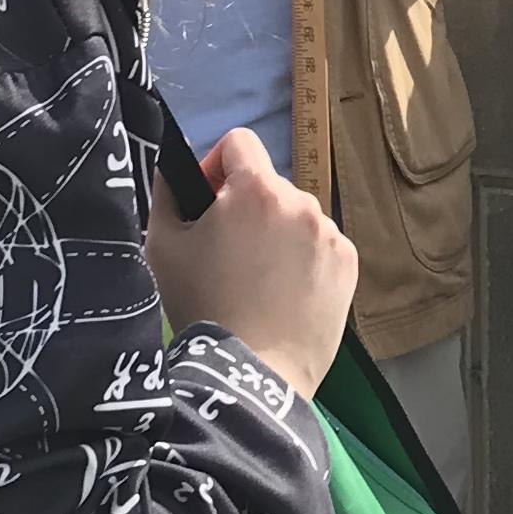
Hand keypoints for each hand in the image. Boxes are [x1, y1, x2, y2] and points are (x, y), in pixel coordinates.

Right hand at [143, 126, 357, 398]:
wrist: (252, 371)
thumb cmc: (201, 306)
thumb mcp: (163, 246)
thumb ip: (167, 193)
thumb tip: (175, 167)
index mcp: (256, 189)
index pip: (240, 142)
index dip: (216, 165)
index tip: (206, 202)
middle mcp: (302, 202)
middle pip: (268, 186)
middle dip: (246, 207)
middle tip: (228, 254)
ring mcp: (331, 234)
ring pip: (296, 217)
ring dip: (277, 233)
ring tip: (258, 281)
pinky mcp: (349, 265)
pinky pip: (320, 246)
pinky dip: (304, 259)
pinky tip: (285, 295)